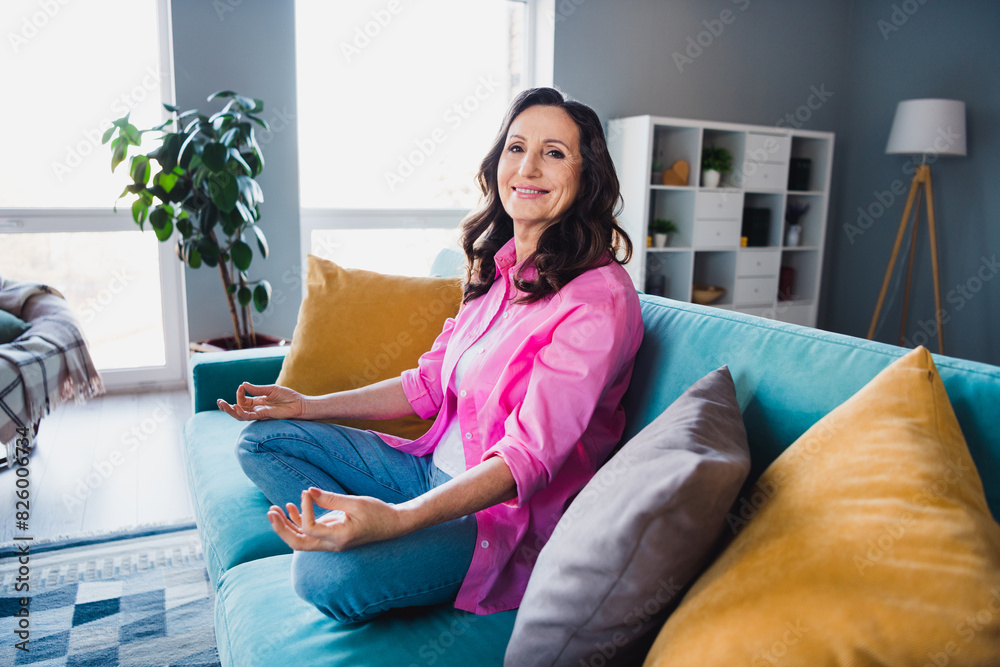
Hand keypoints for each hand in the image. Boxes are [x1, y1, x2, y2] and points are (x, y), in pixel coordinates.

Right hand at [217, 382, 305, 420]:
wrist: (300, 404)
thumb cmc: (288, 397)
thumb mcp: (271, 389)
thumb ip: (257, 389)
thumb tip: (243, 384)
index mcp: (258, 402)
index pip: (243, 400)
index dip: (239, 393)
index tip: (241, 386)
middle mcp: (257, 409)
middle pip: (238, 410)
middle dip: (227, 407)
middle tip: (218, 402)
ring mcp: (260, 413)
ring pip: (241, 415)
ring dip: (231, 411)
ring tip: (222, 404)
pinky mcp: (265, 416)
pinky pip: (250, 416)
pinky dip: (242, 412)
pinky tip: (236, 408)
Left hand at [266, 488, 407, 551]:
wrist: (394, 525)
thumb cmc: (378, 513)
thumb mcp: (356, 503)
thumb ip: (330, 499)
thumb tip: (308, 492)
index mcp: (339, 537)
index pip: (310, 528)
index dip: (304, 510)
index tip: (307, 493)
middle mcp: (332, 544)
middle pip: (298, 543)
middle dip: (282, 528)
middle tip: (270, 512)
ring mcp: (331, 543)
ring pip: (301, 540)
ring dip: (286, 526)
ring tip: (273, 510)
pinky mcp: (331, 537)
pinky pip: (310, 534)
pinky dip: (299, 522)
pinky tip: (290, 508)